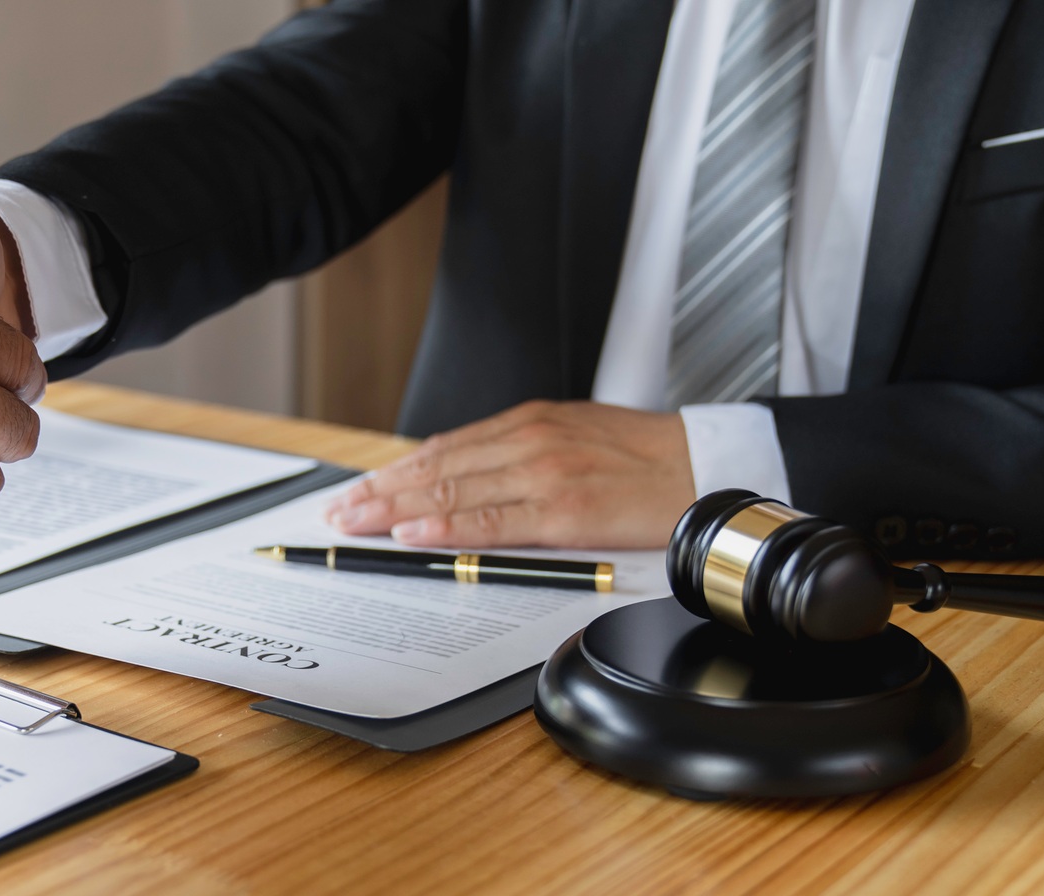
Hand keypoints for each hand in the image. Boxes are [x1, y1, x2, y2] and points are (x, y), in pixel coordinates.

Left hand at [324, 401, 696, 549]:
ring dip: (395, 510)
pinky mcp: (563, 508)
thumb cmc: (647, 460)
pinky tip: (412, 535)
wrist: (705, 466)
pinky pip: (491, 521)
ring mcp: (544, 473)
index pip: (445, 449)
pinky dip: (445, 528)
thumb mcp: (575, 438)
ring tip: (356, 525)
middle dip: (380, 491)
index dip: (396, 472)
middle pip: (436, 468)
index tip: (361, 490)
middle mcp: (529, 441)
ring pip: (452, 492)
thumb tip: (472, 478)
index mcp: (531, 423)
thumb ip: (523, 453)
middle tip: (338, 512)